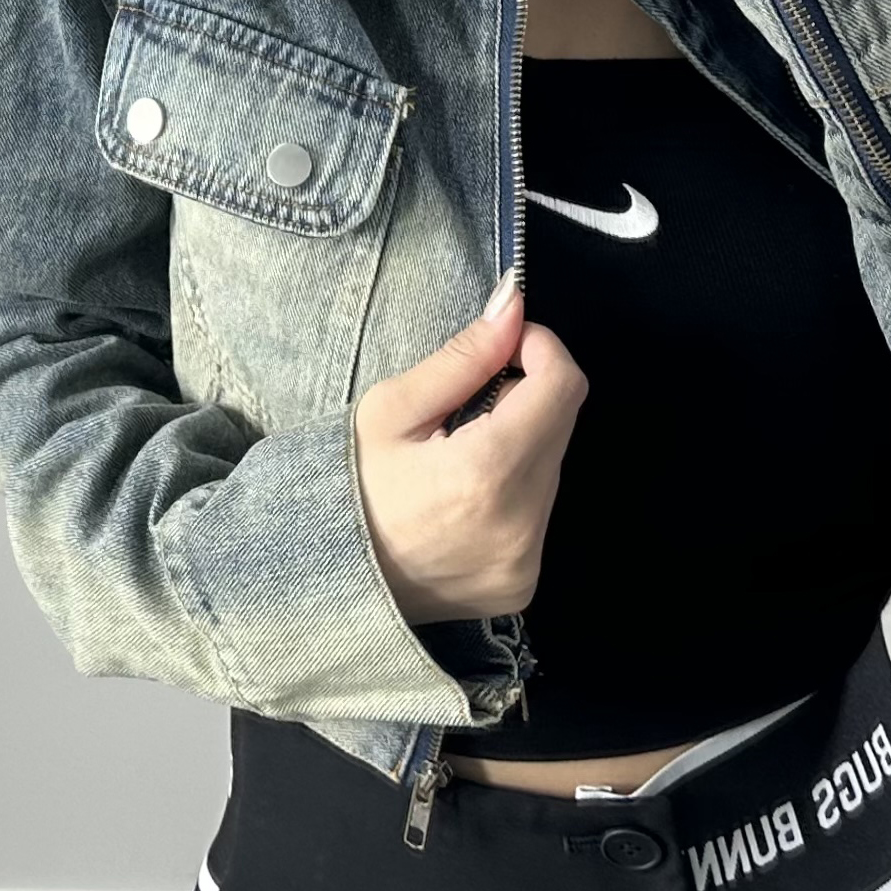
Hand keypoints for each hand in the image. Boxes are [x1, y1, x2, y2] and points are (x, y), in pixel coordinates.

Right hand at [352, 270, 586, 624]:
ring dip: (520, 442)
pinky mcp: (524, 582)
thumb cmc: (349, 484)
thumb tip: (513, 307)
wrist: (327, 580)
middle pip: (561, 423)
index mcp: (488, 472)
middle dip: (525, 395)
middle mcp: (521, 523)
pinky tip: (464, 497)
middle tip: (467, 403)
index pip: (563, 385)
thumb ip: (463, 357)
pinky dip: (513, 489)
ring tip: (459, 455)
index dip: (540, 349)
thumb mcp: (391, 408)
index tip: (504, 346)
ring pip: (551, 466)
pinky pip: (539, 511)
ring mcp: (526, 561)